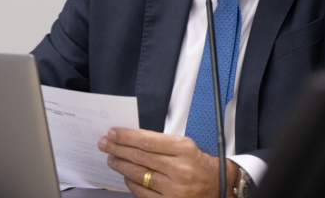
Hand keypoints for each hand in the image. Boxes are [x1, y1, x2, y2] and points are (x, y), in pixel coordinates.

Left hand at [98, 127, 238, 197]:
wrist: (219, 187)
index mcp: (184, 149)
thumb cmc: (200, 165)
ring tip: (111, 158)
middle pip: (140, 157)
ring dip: (121, 165)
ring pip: (138, 175)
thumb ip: (161, 142)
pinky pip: (142, 193)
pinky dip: (131, 183)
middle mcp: (179, 169)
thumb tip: (134, 138)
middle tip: (105, 143)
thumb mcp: (186, 146)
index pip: (147, 140)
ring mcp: (174, 189)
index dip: (127, 136)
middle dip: (118, 148)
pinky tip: (125, 176)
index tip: (114, 133)